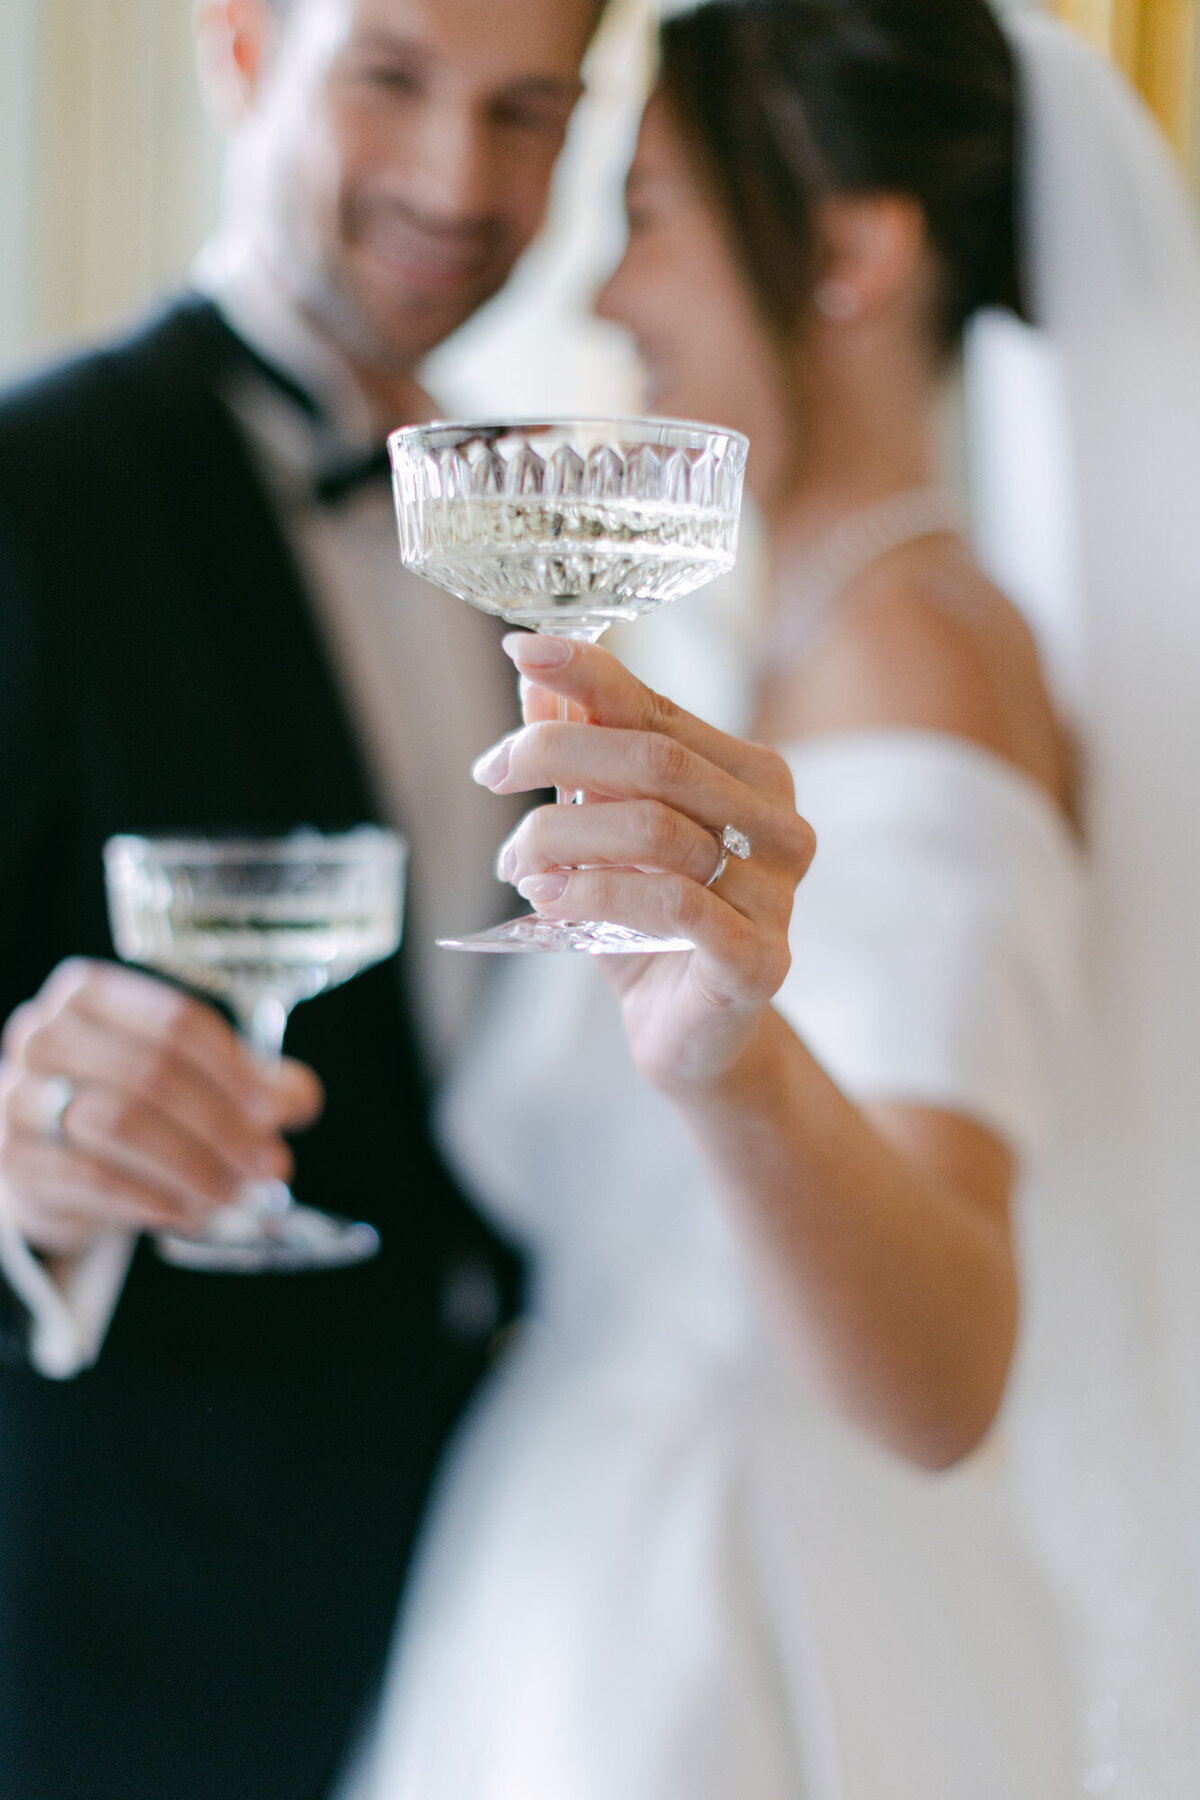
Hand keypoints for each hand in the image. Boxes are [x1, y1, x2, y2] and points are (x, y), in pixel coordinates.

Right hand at [0, 959, 321, 1256]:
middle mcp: (45, 1034)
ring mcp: (18, 1094)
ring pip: (120, 1125)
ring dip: (192, 1165)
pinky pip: (90, 1177)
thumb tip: (300, 1099)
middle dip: (222, 1126)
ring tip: (235, 1194)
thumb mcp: (195, 1080)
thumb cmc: (131, 1103)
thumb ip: (252, 1082)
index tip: (277, 1113)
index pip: (177, 1023)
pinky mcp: (14, 1157)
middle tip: (269, 1165)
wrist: (52, 1163)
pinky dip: (150, 1197)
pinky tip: (189, 1213)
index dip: (236, 1071)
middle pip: (151, 1074)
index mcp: (92, 994)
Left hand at [477, 634, 815, 1094]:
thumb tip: (534, 672)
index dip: (589, 673)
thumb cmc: (650, 927)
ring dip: (562, 835)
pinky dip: (593, 890)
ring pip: (655, 827)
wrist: (692, 1039)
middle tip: (491, 772)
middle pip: (655, 758)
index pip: (660, 707)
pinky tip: (548, 898)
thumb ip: (582, 754)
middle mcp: (778, 822)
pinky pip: (671, 901)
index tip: (521, 649)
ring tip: (516, 860)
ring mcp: (777, 893)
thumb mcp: (604, 832)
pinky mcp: (760, 957)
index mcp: (751, 776)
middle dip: (556, 752)